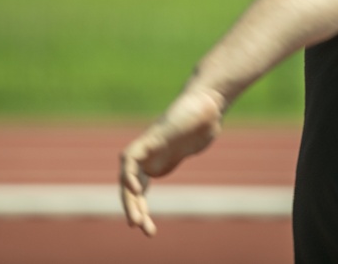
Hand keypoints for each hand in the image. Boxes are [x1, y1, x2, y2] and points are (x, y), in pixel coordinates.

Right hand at [119, 87, 224, 235]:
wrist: (206, 106)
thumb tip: (209, 118)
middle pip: (130, 180)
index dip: (129, 176)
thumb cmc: (197, 108)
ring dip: (137, 208)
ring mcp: (154, 158)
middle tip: (138, 224)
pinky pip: (146, 187)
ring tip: (147, 231)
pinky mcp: (164, 164)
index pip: (130, 159)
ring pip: (136, 189)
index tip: (136, 190)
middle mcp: (148, 151)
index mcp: (151, 140)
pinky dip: (143, 203)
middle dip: (132, 202)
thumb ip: (193, 120)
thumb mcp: (193, 114)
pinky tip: (146, 219)